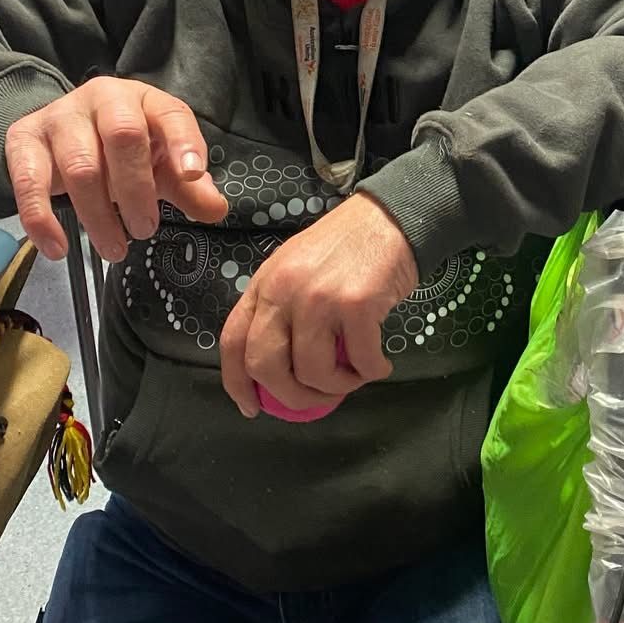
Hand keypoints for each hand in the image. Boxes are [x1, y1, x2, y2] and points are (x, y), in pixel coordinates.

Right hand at [5, 78, 228, 261]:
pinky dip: (42, 220)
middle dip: (136, 189)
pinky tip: (58, 249)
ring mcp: (59, 117)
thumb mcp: (158, 165)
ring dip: (99, 215)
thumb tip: (215, 210)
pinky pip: (29, 182)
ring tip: (115, 249)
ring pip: (80, 166)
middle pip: (123, 135)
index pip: (171, 114)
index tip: (192, 175)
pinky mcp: (23, 140)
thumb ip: (188, 188)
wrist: (57, 134)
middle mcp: (102, 99)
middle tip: (145, 229)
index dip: (184, 142)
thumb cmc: (120, 152)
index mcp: (144, 100)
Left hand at [218, 191, 418, 418]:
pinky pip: (360, 361)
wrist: (391, 216)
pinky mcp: (356, 305)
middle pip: (266, 365)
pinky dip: (373, 372)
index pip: (232, 342)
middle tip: (318, 397)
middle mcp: (283, 290)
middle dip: (292, 396)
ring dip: (338, 386)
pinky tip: (380, 364)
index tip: (254, 406)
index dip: (238, 383)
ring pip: (313, 372)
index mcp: (264, 284)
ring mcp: (318, 297)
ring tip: (356, 375)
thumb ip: (282, 312)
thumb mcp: (297, 270)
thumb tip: (283, 373)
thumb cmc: (347, 246)